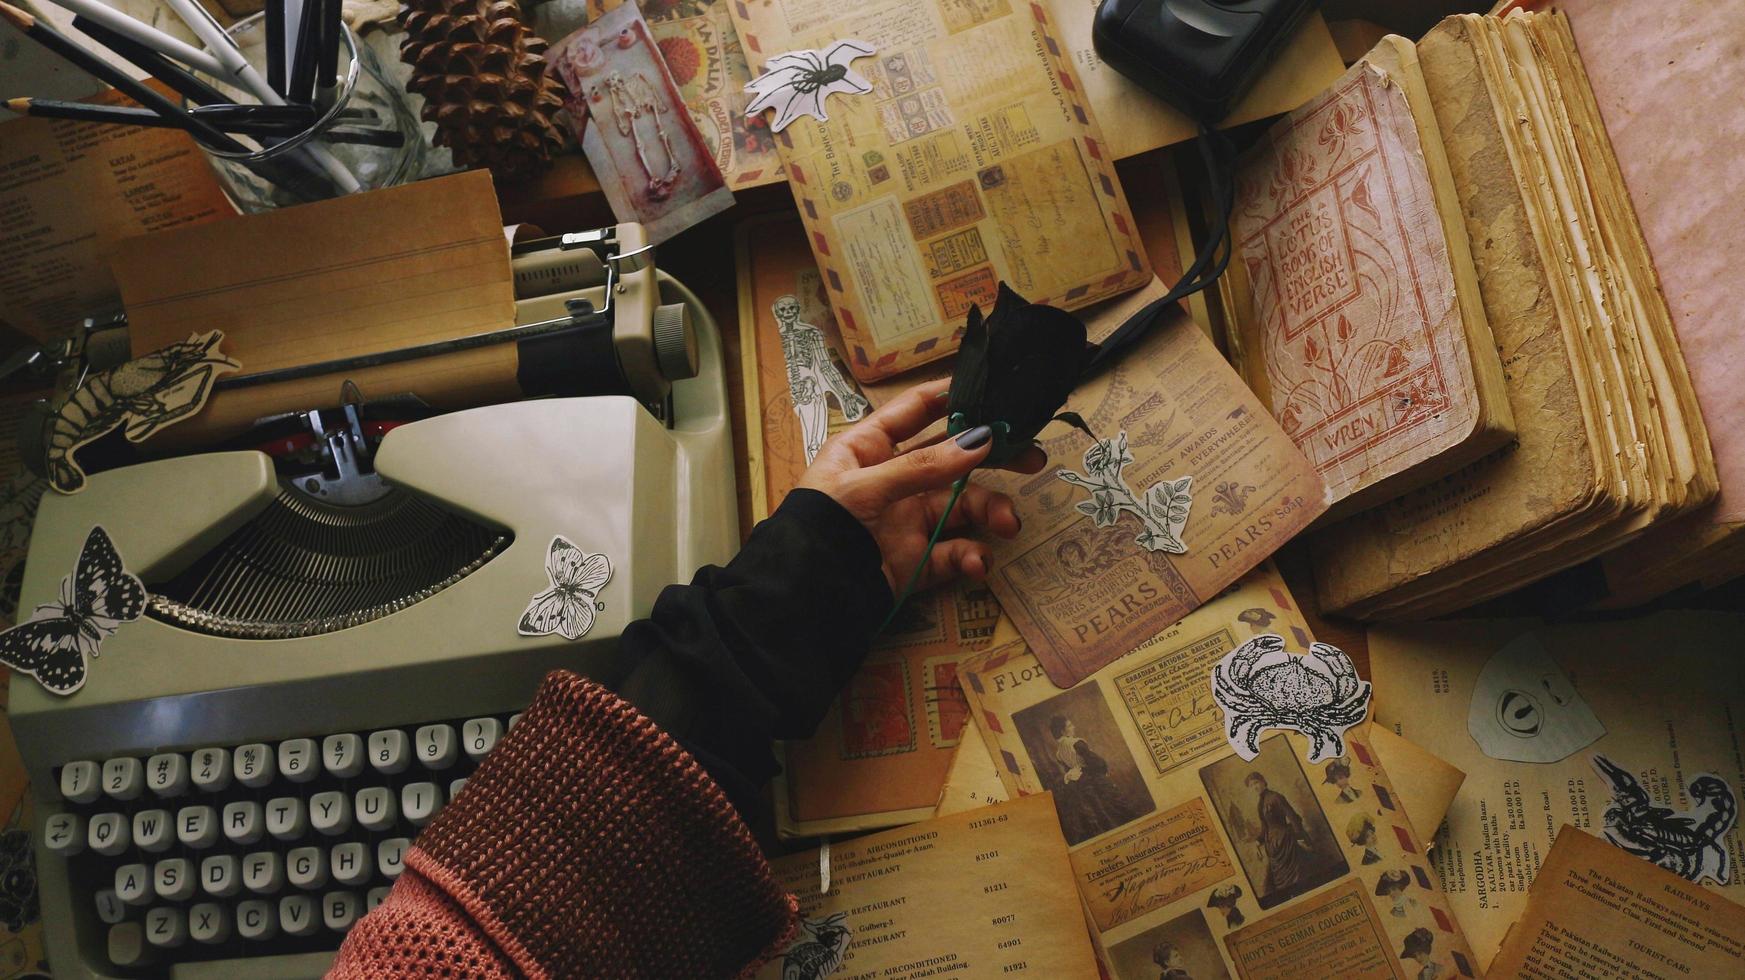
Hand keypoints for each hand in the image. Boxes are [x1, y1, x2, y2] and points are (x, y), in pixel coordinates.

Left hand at [797, 377, 1046, 592]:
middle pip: (952, 456)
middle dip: (992, 455)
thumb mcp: (866, 485)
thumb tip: (980, 440)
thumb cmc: (821, 526)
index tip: (996, 389)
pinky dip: (972, 556)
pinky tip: (978, 563)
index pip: (917, 409)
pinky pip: (956, 551)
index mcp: (869, 447)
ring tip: (1010, 524)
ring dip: (991, 511)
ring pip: (963, 505)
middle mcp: (893, 477)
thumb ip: (923, 465)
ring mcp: (908, 518)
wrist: (804, 597)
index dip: (953, 395)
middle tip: (1032, 458)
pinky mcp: (918, 558)